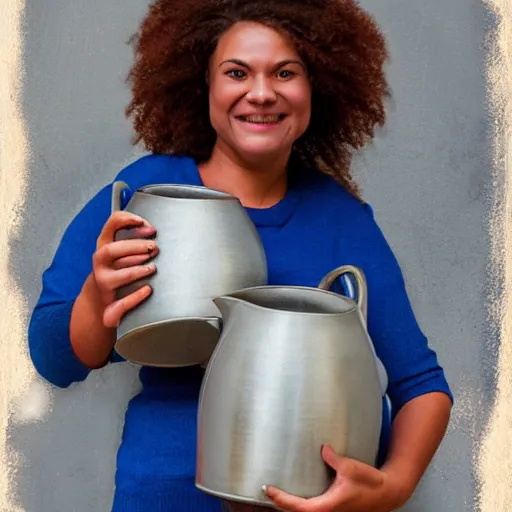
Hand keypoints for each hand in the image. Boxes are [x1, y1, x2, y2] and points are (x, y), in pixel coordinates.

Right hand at [93, 211, 157, 327]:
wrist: (100, 296)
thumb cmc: (117, 267)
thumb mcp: (120, 249)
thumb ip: (133, 236)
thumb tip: (153, 229)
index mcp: (104, 243)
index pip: (111, 224)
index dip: (127, 220)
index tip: (143, 223)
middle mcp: (100, 260)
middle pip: (112, 250)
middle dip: (135, 247)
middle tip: (154, 247)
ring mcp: (103, 279)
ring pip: (118, 274)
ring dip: (137, 269)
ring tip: (152, 268)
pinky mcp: (110, 299)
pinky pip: (121, 301)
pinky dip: (136, 296)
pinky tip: (148, 290)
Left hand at [264, 445, 405, 511]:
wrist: (387, 493)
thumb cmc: (370, 482)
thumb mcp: (350, 467)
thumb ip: (334, 458)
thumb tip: (323, 448)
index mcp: (328, 506)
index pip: (298, 507)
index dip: (281, 499)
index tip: (268, 489)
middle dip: (281, 504)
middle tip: (267, 490)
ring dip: (290, 506)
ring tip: (277, 493)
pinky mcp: (334, 510)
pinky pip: (312, 510)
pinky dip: (300, 505)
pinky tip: (297, 496)